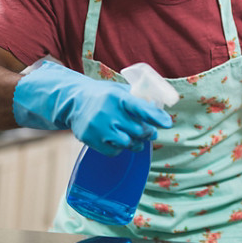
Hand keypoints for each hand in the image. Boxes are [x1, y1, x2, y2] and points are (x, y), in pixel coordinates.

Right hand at [13, 61, 171, 155]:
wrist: (73, 100)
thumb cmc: (103, 96)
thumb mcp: (119, 91)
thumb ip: (138, 100)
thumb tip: (160, 112)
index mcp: (118, 97)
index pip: (140, 108)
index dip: (155, 117)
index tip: (168, 124)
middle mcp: (108, 112)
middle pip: (137, 130)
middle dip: (147, 132)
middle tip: (148, 131)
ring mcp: (98, 127)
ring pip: (127, 143)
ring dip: (135, 143)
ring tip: (135, 138)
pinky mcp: (90, 139)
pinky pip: (113, 151)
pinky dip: (119, 148)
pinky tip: (117, 140)